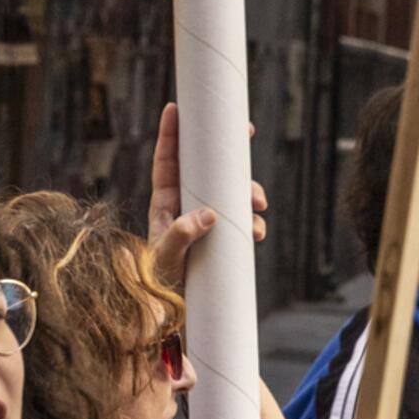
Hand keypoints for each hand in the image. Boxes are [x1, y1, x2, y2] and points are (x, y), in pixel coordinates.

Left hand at [148, 101, 267, 292]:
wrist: (173, 312)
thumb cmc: (160, 281)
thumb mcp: (167, 257)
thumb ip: (182, 235)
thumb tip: (209, 215)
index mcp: (165, 202)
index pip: (167, 161)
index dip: (171, 133)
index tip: (175, 107)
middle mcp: (186, 205)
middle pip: (207, 167)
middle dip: (228, 149)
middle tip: (247, 131)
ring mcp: (206, 219)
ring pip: (231, 192)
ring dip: (248, 191)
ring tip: (258, 204)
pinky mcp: (222, 236)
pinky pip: (241, 219)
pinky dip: (253, 222)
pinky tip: (257, 232)